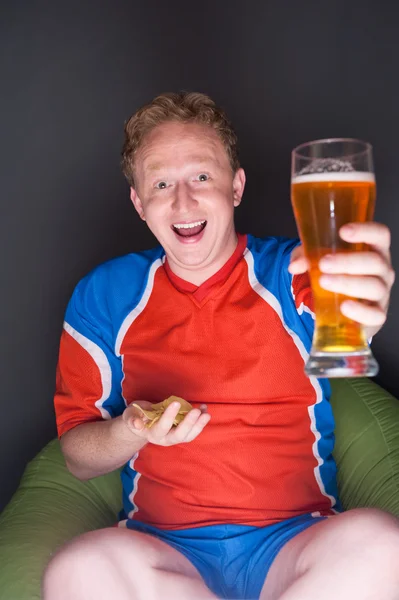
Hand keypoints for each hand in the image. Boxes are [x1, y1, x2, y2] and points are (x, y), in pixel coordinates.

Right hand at [123, 400, 210, 445]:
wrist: (141, 423)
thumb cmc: (136, 416)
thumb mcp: (130, 415)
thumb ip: (132, 419)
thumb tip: (137, 423)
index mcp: (151, 434)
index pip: (161, 427)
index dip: (169, 416)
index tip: (176, 403)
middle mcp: (164, 439)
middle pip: (178, 435)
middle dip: (188, 423)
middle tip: (196, 411)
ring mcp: (174, 437)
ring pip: (189, 436)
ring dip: (199, 425)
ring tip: (206, 413)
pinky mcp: (182, 434)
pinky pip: (193, 430)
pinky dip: (200, 421)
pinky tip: (205, 410)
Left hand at [288, 222, 395, 338]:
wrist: (338, 306)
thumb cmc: (335, 274)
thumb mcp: (318, 260)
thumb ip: (305, 257)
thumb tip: (294, 266)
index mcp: (373, 250)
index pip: (380, 234)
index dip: (365, 231)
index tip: (343, 231)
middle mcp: (382, 270)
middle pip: (375, 262)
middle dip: (348, 261)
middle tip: (323, 264)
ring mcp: (382, 293)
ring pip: (374, 286)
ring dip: (348, 283)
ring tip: (324, 281)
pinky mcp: (377, 315)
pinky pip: (375, 315)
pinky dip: (360, 311)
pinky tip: (344, 306)